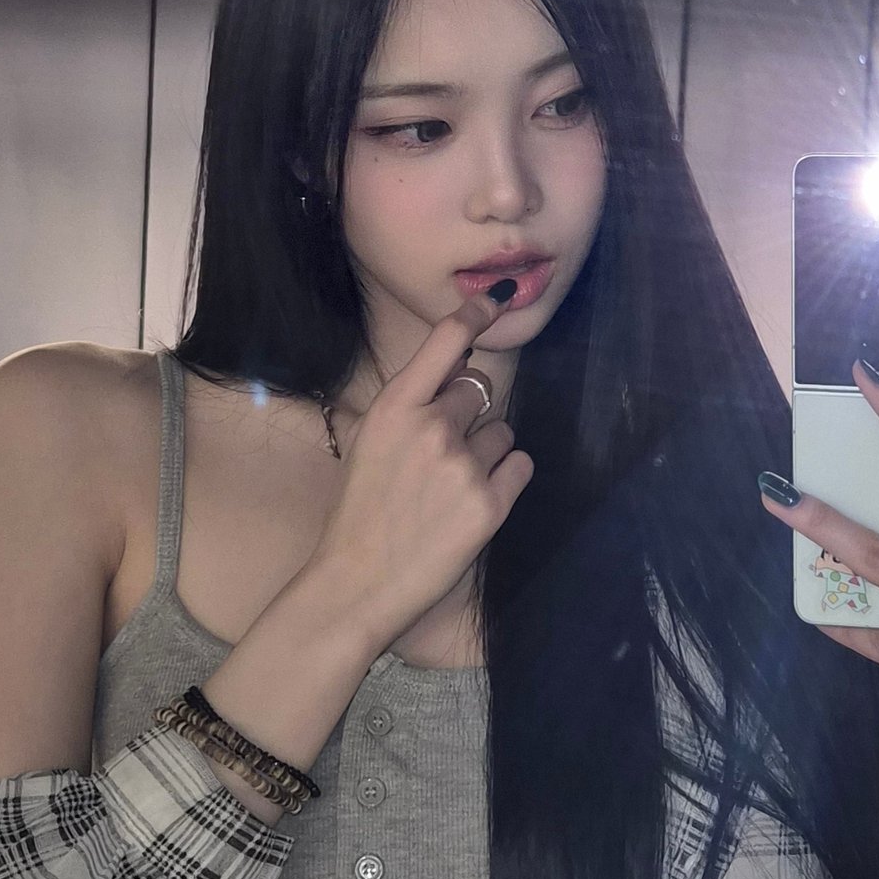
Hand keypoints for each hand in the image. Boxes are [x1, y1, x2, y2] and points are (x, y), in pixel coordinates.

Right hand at [305, 286, 532, 656]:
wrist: (357, 582)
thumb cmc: (360, 512)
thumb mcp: (370, 442)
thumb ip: (410, 405)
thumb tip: (454, 370)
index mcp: (394, 407)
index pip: (446, 340)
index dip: (477, 312)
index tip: (497, 297)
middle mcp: (432, 428)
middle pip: (477, 389)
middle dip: (467, 414)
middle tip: (440, 455)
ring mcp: (464, 467)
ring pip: (501, 431)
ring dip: (487, 450)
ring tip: (452, 486)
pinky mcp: (491, 505)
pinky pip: (520, 465)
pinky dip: (506, 478)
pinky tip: (475, 500)